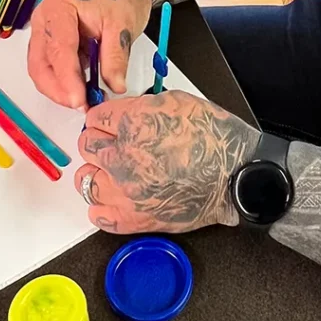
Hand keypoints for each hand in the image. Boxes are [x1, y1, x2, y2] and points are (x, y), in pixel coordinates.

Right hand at [28, 0, 151, 106]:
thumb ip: (116, 58)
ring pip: (42, 68)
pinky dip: (65, 80)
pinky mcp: (54, 39)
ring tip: (85, 100)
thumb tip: (114, 87)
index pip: (58, 49)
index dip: (67, 78)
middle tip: (82, 105)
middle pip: (41, 63)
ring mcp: (46, 29)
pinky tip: (83, 88)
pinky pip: (52, 65)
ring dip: (60, 88)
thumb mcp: (124, 25)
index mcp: (59, 7)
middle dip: (58, 89)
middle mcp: (45, 18)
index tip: (80, 100)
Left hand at [76, 91, 259, 234]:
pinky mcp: (134, 219)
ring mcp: (125, 191)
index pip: (95, 117)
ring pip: (85, 180)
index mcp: (133, 122)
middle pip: (86, 145)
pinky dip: (102, 205)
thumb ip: (141, 107)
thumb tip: (123, 113)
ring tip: (112, 171)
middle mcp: (122, 157)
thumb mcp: (175, 101)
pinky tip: (116, 196)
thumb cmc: (213, 136)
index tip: (110, 122)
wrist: (235, 174)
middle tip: (114, 143)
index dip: (104, 118)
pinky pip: (98, 214)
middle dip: (99, 140)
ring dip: (96, 171)